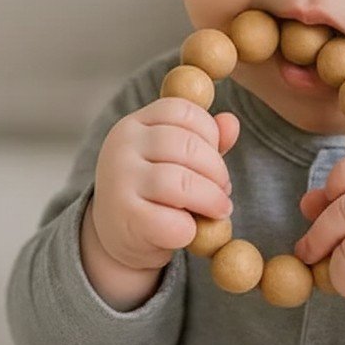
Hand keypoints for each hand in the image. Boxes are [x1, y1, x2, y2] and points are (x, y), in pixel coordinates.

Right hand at [89, 97, 239, 271]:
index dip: (210, 132)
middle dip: (216, 170)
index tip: (216, 157)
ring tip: (220, 209)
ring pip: (181, 182)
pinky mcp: (125, 217)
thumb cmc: (152, 191)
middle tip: (225, 189)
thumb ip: (204, 141)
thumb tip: (231, 123)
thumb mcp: (174, 159)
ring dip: (211, 198)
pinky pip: (171, 221)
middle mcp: (122, 146)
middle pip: (186, 145)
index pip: (181, 110)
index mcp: (134, 124)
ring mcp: (119, 181)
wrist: (113, 234)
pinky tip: (191, 230)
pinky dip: (190, 228)